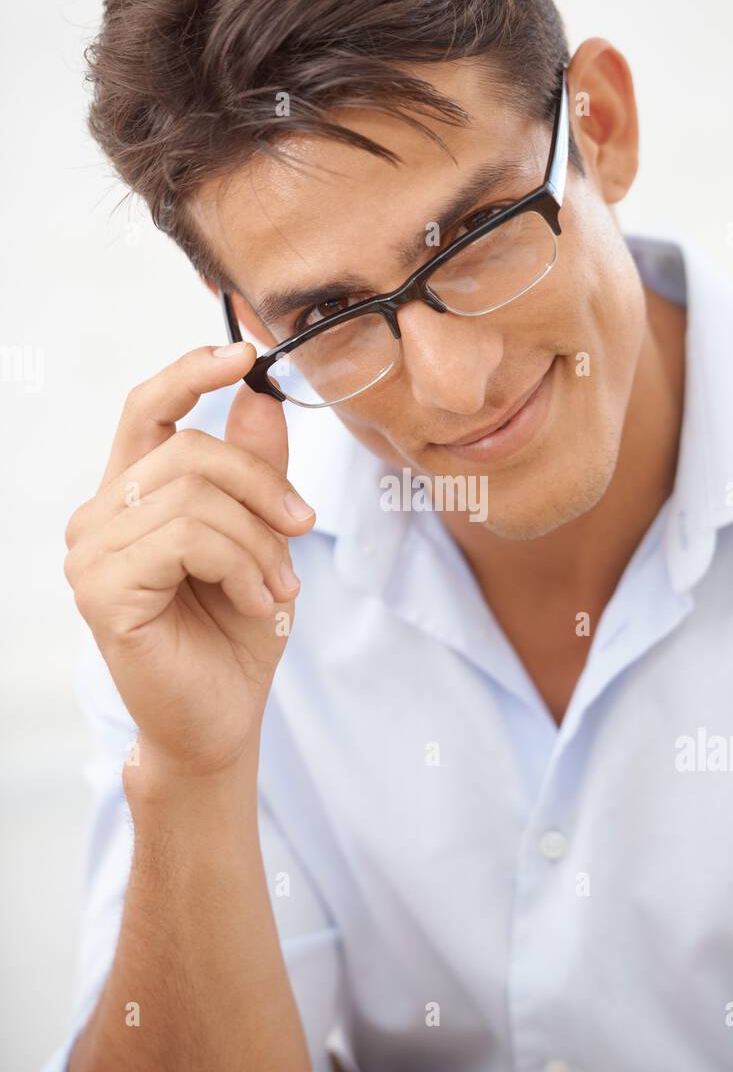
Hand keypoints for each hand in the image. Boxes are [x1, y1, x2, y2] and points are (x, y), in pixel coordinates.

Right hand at [64, 342, 313, 775]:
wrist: (221, 719)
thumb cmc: (234, 634)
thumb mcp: (261, 541)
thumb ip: (255, 472)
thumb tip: (259, 397)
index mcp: (129, 497)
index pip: (145, 409)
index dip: (191, 371)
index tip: (246, 352)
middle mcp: (98, 518)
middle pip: (188, 448)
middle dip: (262, 483)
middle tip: (301, 528)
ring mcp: (92, 555)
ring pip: (194, 496)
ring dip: (259, 541)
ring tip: (277, 586)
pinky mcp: (102, 591)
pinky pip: (188, 538)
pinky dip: (242, 566)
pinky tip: (256, 602)